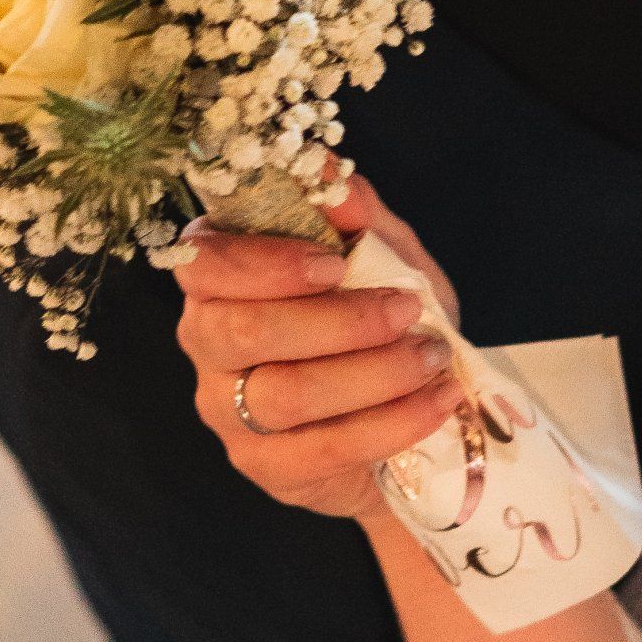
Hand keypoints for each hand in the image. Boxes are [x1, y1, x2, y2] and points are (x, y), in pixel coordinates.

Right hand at [173, 177, 463, 520]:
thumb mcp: (384, 257)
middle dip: (337, 320)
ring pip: (284, 395)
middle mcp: (207, 345)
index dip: (263, 263)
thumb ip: (358, 216)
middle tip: (406, 310)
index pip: (203, 263)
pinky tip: (437, 402)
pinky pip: (323, 449)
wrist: (408, 412)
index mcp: (220, 279)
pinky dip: (391, 423)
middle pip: (242, 333)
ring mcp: (230, 414)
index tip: (333, 262)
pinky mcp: (266, 468)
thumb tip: (333, 172)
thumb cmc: (382, 321)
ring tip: (433, 358)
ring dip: (373, 373)